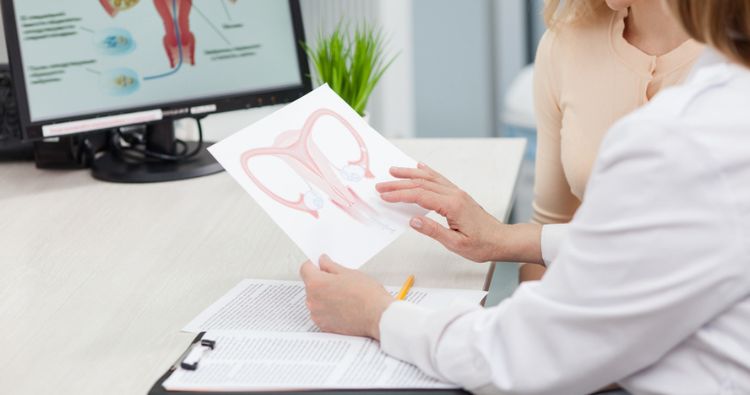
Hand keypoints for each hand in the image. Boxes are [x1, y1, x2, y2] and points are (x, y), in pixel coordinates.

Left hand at [300, 255, 393, 339]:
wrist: (378, 317)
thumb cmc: (367, 295)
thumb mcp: (349, 273)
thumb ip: (331, 266)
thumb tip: (323, 262)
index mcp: (316, 284)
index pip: (305, 269)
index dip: (313, 265)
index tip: (320, 265)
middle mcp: (312, 300)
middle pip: (310, 285)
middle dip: (321, 282)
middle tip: (339, 282)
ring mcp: (317, 315)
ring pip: (315, 300)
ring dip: (324, 297)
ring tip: (344, 296)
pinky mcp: (324, 326)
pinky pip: (321, 313)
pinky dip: (328, 310)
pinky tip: (343, 308)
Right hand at [376, 163, 504, 262]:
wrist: (501, 240)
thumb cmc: (482, 244)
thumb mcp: (456, 244)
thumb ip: (433, 231)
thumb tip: (412, 221)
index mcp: (452, 206)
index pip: (420, 196)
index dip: (400, 195)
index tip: (384, 196)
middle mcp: (454, 195)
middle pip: (421, 184)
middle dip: (399, 184)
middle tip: (380, 185)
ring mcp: (456, 193)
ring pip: (429, 178)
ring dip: (410, 174)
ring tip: (393, 171)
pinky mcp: (458, 195)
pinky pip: (439, 179)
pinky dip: (427, 172)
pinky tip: (419, 167)